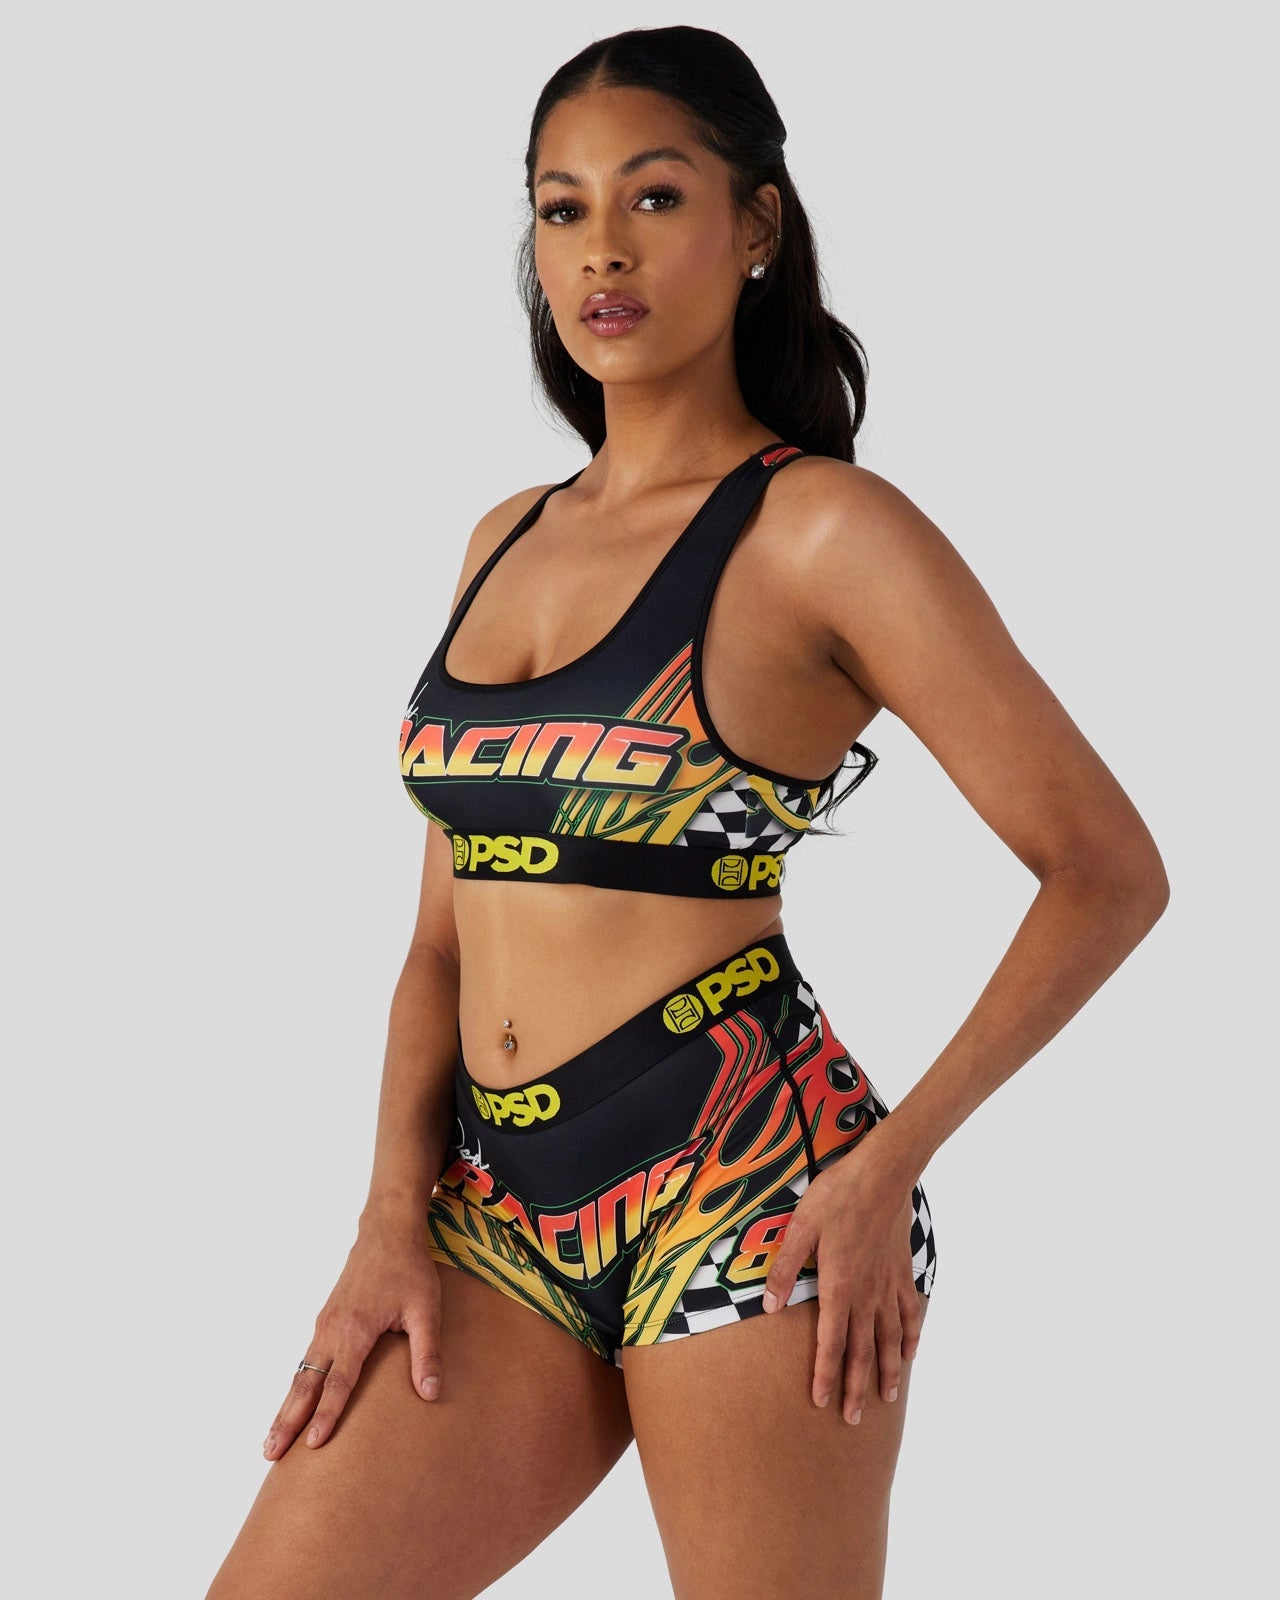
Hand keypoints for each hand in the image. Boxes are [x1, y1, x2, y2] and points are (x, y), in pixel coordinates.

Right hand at [262, 1209, 443, 1459]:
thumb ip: (427, 1352)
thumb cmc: (409, 1269)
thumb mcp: (426, 1309)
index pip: (339, 1383)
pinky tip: (292, 1403)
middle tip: (271, 1454)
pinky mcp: (325, 1319)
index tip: (313, 1445)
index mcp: (356, 1330)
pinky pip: (306, 1359)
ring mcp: (325, 1324)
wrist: (387, 1231)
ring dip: (285, 1407)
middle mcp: (332, 1329)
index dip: (327, 1415)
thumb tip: (431, 1393)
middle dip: (287, 1420)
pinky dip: (295, 1385)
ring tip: (272, 1441)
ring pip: (301, 1373)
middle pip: (306, 1383)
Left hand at [760, 1143, 922, 1423]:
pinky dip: (911, 1336)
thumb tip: (769, 1305)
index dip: (826, 1374)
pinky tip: (911, 1353)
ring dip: (887, 1371)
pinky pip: (910, 1312)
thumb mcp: (800, 1226)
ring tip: (886, 1400)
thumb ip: (785, 1268)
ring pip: (890, 1339)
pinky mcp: (902, 1271)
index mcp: (839, 1286)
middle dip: (856, 1387)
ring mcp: (889, 1284)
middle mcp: (867, 1294)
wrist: (883, 1173)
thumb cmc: (837, 1196)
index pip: (831, 1342)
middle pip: (862, 1350)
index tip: (823, 1403)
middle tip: (853, 1420)